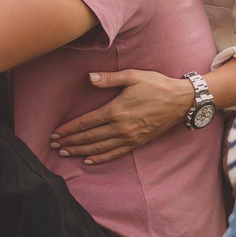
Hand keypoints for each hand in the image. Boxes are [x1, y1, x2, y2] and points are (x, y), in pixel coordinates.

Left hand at [50, 68, 192, 165]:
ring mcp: (129, 137)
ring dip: (80, 151)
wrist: (181, 101)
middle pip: (89, 138)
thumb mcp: (133, 76)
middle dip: (70, 141)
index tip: (55, 133)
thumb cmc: (156, 85)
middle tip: (54, 145)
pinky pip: (115, 154)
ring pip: (99, 148)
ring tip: (66, 153)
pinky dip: (100, 158)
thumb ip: (110, 78)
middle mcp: (120, 127)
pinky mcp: (137, 143)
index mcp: (116, 110)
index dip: (69, 129)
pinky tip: (89, 160)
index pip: (86, 123)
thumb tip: (90, 78)